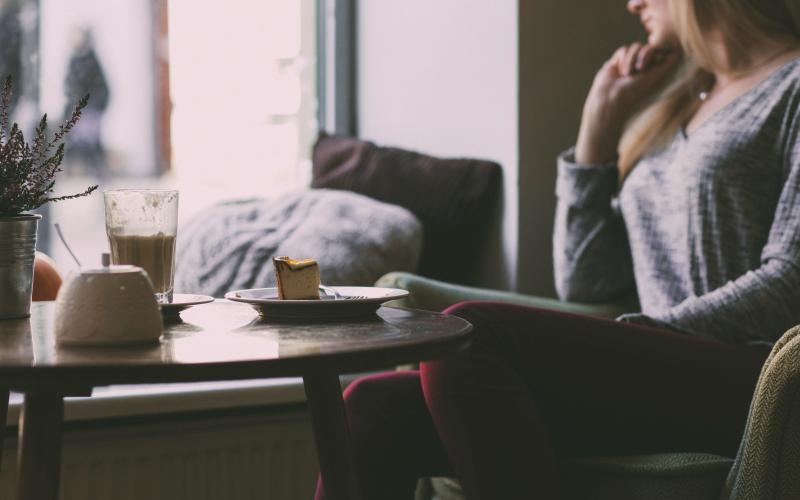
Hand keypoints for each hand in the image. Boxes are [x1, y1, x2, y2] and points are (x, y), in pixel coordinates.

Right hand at [576, 43, 679, 163]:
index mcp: (656, 72)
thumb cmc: (636, 92)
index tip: (656, 65)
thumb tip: (677, 48)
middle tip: (640, 70)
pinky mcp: (618, 62)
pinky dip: (623, 59)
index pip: (664, 53)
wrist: (610, 100)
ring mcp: (631, 64)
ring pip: (637, 46)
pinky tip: (619, 72)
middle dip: (645, 55)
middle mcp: (645, 67)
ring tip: (627, 74)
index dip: (660, 55)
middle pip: (651, 47)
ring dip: (632, 59)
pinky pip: (624, 49)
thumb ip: (670, 62)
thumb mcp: (658, 77)